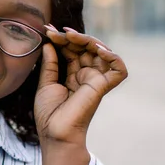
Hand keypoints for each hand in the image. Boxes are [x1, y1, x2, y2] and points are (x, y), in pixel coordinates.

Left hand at [34, 25, 127, 147]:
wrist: (55, 133)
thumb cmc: (49, 114)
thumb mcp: (46, 84)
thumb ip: (50, 64)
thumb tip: (49, 44)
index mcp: (73, 76)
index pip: (72, 51)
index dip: (61, 39)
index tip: (47, 30)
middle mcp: (86, 76)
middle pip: (85, 48)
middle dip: (71, 37)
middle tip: (55, 32)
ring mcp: (96, 80)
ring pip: (100, 52)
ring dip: (87, 40)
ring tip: (70, 35)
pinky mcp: (103, 86)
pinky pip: (119, 69)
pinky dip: (112, 56)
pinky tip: (96, 49)